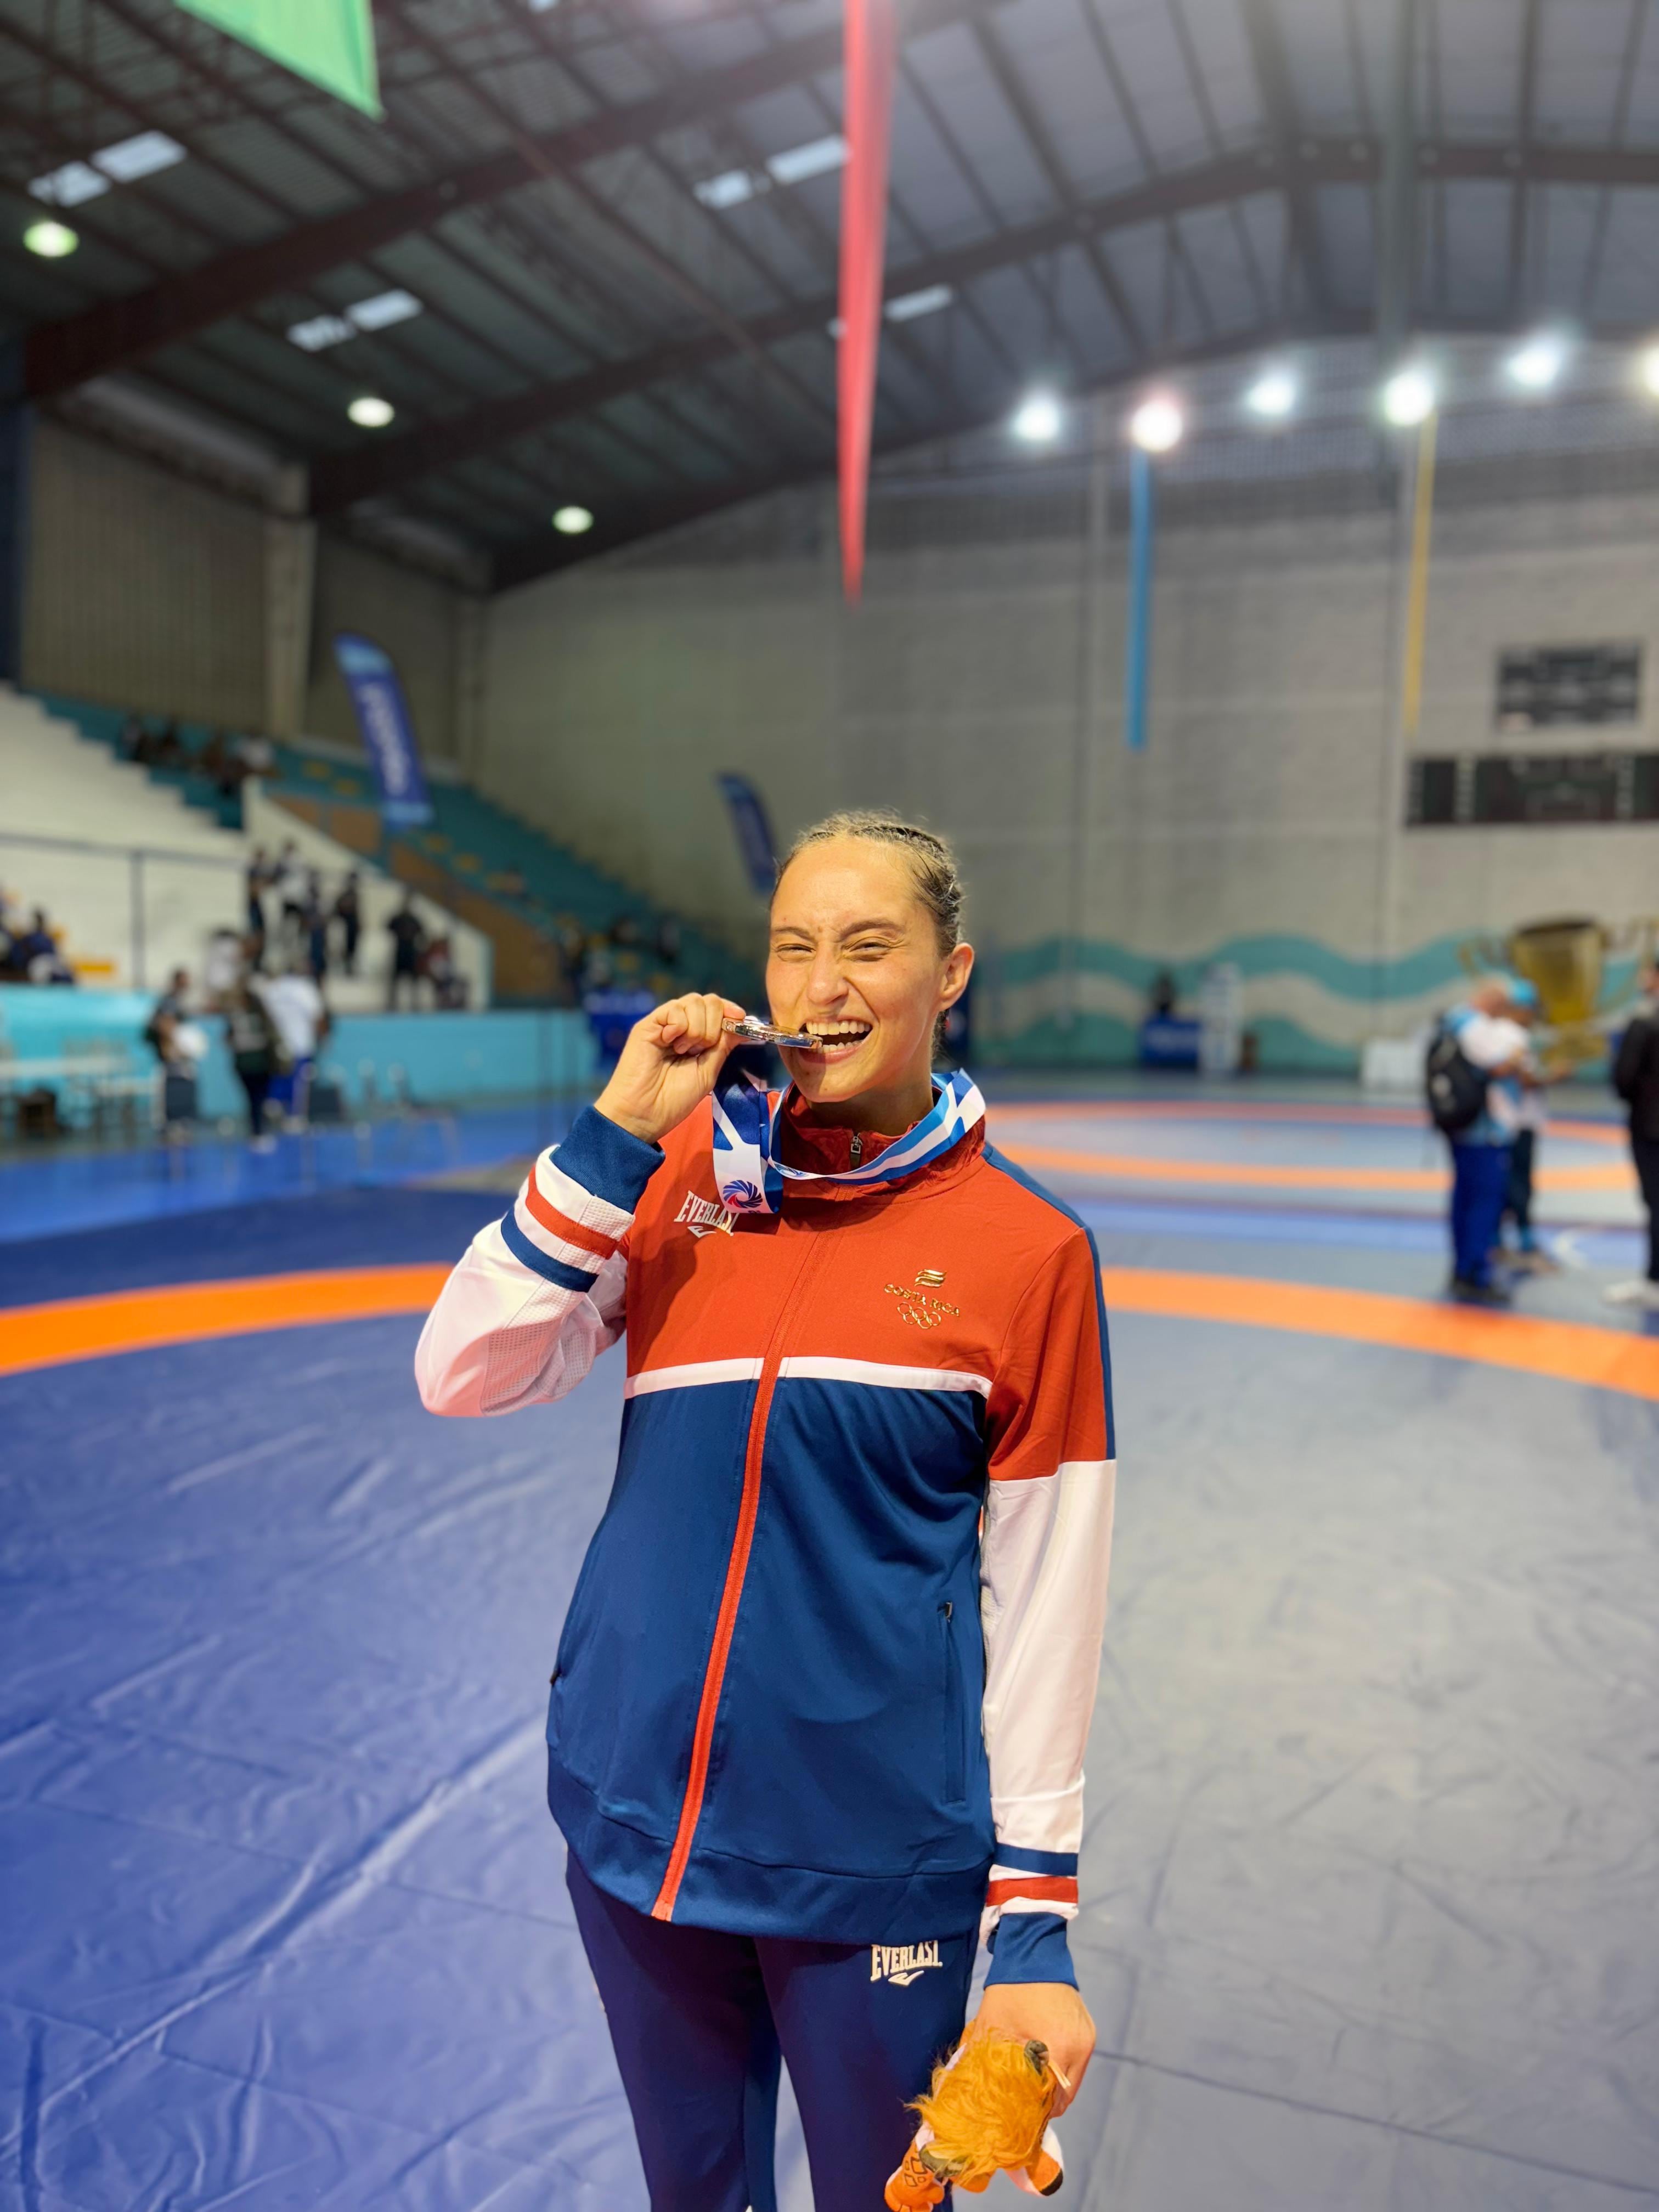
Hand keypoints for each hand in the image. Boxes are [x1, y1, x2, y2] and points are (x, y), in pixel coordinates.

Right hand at [593, 992, 746, 1146]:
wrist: (645, 1113)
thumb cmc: (674, 1099)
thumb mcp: (707, 1072)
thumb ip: (723, 1046)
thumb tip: (743, 1026)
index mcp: (697, 1038)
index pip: (717, 1009)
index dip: (729, 1010)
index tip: (739, 1018)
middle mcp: (681, 1027)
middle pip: (708, 1001)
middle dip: (714, 1023)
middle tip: (701, 1048)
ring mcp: (664, 1024)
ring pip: (693, 1001)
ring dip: (697, 1027)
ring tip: (683, 1050)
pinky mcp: (648, 1025)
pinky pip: (674, 1008)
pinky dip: (680, 1025)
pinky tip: (670, 1043)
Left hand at [962, 1982, 1094, 2115]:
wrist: (1034, 1951)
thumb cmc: (1010, 1988)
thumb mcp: (991, 2025)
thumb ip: (983, 2059)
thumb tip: (973, 2089)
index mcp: (1058, 2047)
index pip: (1053, 2100)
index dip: (1034, 2112)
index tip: (1017, 2116)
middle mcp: (1080, 2047)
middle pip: (1066, 2095)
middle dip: (1044, 2104)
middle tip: (1022, 2105)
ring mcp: (1087, 2038)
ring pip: (1073, 2080)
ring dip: (1053, 2087)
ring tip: (1030, 2085)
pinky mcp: (1088, 2030)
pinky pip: (1077, 2062)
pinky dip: (1061, 2069)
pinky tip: (1042, 2063)